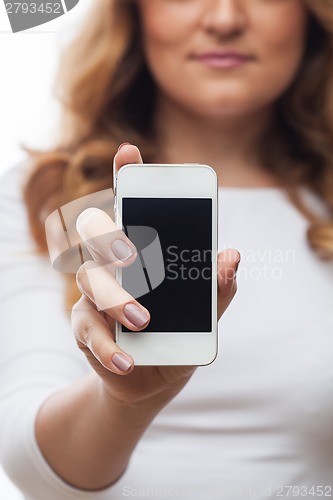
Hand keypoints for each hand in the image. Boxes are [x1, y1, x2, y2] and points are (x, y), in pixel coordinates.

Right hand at [72, 144, 239, 405]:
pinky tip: (127, 361)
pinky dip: (107, 347)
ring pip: (89, 279)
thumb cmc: (177, 332)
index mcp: (140, 249)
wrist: (155, 376)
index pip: (129, 205)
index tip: (130, 152)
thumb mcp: (204, 312)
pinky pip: (87, 330)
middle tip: (132, 253)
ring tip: (143, 319)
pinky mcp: (85, 327)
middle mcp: (111, 263)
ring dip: (115, 298)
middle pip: (93, 230)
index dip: (125, 177)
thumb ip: (217, 287)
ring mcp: (93, 294)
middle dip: (108, 234)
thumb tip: (231, 256)